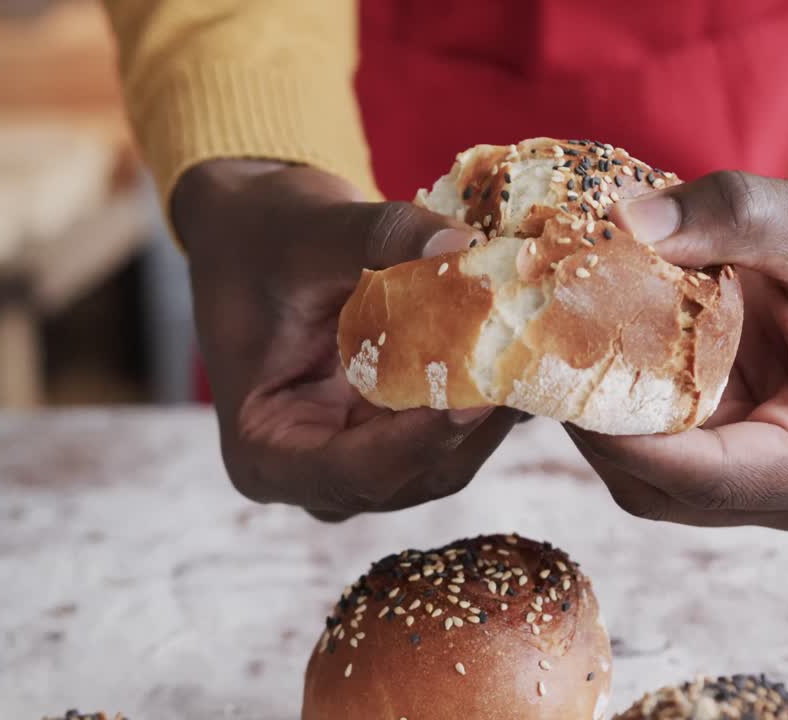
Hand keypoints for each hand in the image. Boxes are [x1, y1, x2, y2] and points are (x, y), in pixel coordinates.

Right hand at [174, 160, 519, 520]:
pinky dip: (487, 391)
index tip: (476, 397)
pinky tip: (517, 346)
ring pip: (447, 459)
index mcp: (265, 452)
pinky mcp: (398, 430)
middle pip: (413, 476)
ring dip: (492, 409)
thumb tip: (466, 244)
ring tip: (531, 348)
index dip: (421, 442)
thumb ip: (382, 236)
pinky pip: (455, 428)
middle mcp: (315, 472)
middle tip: (524, 362)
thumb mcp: (310, 232)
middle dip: (473, 423)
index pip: (354, 473)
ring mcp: (362, 455)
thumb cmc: (260, 237)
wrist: (256, 231)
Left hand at [568, 166, 787, 527]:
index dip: (621, 441)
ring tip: (560, 356)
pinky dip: (623, 411)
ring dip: (603, 426)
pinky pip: (662, 449)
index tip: (560, 385)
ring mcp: (767, 473)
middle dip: (599, 435)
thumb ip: (723, 214)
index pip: (705, 478)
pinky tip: (593, 356)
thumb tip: (623, 223)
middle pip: (666, 493)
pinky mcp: (740, 446)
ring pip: (653, 481)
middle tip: (544, 362)